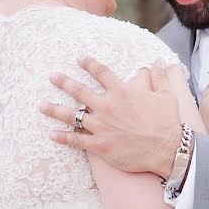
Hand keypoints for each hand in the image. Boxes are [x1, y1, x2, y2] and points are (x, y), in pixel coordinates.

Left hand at [41, 58, 182, 179]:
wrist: (167, 149)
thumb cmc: (167, 122)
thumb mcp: (166, 96)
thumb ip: (160, 77)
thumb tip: (160, 62)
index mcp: (122, 92)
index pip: (101, 72)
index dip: (89, 64)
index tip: (79, 58)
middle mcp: (107, 106)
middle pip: (79, 91)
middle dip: (64, 82)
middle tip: (52, 76)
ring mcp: (100, 126)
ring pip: (71, 115)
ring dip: (54, 109)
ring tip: (41, 105)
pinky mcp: (99, 145)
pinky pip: (75, 140)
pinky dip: (62, 137)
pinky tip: (51, 134)